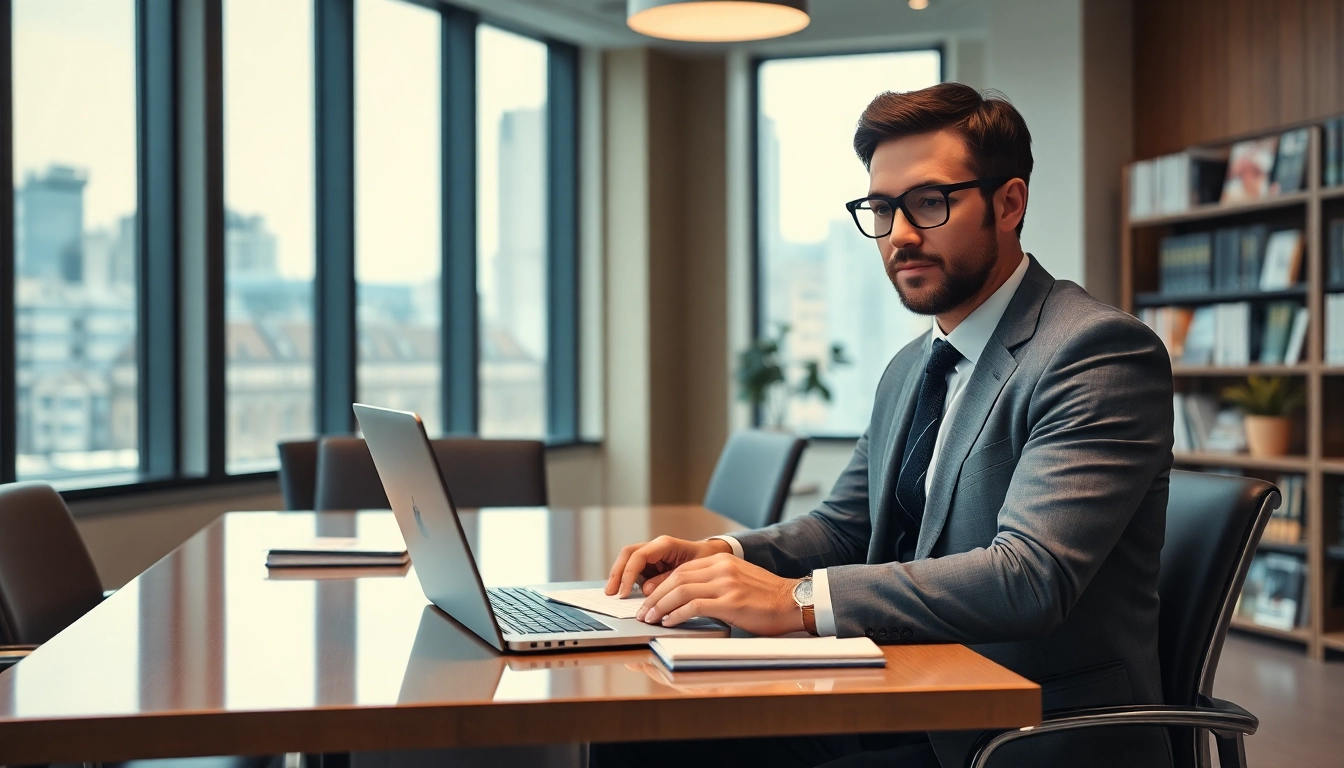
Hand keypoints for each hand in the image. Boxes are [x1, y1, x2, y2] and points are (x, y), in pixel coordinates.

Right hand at [605, 536, 731, 597]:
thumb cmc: (707, 561)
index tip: (625, 592)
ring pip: (628, 561)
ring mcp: (652, 556)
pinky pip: (635, 570)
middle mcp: (655, 548)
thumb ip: (668, 579)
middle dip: (617, 573)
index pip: (639, 556)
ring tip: (613, 594)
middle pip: (628, 555)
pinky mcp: (652, 565)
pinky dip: (628, 581)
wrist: (715, 556)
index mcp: (665, 544)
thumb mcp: (692, 571)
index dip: (628, 574)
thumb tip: (646, 590)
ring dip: (619, 577)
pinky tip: (624, 593)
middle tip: (610, 592)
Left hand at [636, 553, 802, 636]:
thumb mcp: (738, 580)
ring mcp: (726, 583)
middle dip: (655, 596)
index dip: (661, 585)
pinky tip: (669, 621)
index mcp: (721, 561)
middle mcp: (721, 568)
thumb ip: (715, 582)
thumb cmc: (767, 598)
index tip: (649, 599)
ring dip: (661, 606)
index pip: (681, 570)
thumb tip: (688, 598)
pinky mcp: (731, 601)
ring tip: (651, 618)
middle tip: (644, 611)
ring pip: (681, 591)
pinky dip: (677, 614)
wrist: (793, 601)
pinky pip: (694, 605)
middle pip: (676, 579)